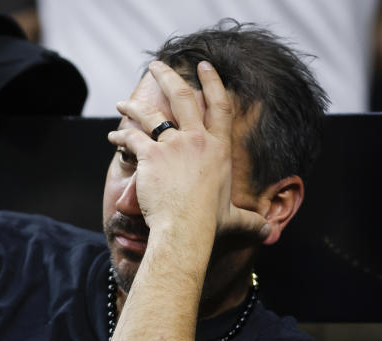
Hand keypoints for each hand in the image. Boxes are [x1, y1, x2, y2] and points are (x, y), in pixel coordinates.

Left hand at [107, 61, 269, 241]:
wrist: (185, 230)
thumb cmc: (209, 225)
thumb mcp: (235, 220)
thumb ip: (252, 222)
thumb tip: (268, 233)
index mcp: (219, 149)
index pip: (220, 106)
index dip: (212, 82)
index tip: (204, 66)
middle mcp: (198, 141)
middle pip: (183, 97)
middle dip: (168, 76)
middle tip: (157, 65)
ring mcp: (173, 146)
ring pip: (151, 114)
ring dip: (134, 104)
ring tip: (123, 102)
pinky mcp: (151, 155)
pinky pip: (132, 138)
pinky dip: (121, 136)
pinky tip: (113, 137)